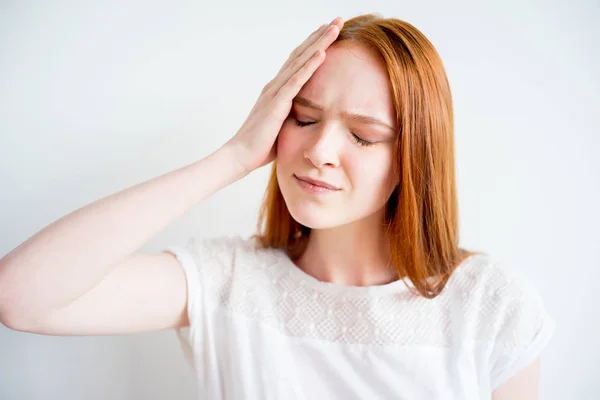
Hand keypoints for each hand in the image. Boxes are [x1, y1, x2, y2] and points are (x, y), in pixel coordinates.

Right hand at [226, 17, 342, 172]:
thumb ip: (293, 115)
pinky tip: (322, 53)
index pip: (298, 61)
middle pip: (301, 53)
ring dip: (319, 43)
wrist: (241, 155)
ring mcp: (275, 92)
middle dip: (320, 36)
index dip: (314, 45)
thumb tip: (308, 117)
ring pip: (300, 61)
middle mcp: (275, 85)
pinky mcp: (277, 104)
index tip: (329, 32)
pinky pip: (296, 81)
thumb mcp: (282, 125)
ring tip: (334, 27)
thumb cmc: (261, 145)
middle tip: (337, 20)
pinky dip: (309, 66)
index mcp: (277, 90)